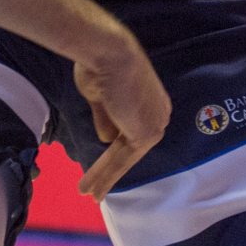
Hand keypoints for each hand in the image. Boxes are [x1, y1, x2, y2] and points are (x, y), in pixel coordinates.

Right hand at [69, 31, 168, 198]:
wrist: (109, 52)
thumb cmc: (101, 66)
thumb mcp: (101, 97)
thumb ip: (106, 119)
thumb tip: (107, 139)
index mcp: (151, 103)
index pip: (131, 133)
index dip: (115, 151)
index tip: (102, 166)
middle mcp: (158, 114)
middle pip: (129, 149)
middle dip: (110, 170)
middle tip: (96, 190)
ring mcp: (154, 125)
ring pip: (124, 158)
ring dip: (103, 177)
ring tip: (87, 193)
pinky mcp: (145, 134)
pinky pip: (122, 160)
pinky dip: (105, 175)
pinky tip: (92, 189)